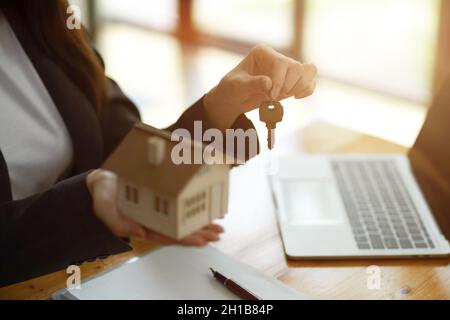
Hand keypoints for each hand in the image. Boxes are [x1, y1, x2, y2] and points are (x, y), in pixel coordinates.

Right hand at [86, 170, 223, 246]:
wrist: (103, 179)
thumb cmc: (104, 193)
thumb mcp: (104, 207)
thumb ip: (117, 222)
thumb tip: (140, 234)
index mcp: (141, 225)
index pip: (166, 235)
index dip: (184, 239)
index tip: (201, 240)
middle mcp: (152, 219)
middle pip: (179, 229)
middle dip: (199, 232)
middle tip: (217, 233)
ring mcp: (158, 209)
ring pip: (182, 219)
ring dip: (201, 224)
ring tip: (218, 226)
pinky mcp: (161, 198)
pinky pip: (180, 206)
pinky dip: (194, 208)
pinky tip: (207, 210)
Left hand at [204, 44, 316, 129]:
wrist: (234, 99)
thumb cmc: (232, 89)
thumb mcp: (236, 87)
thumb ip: (252, 84)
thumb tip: (269, 83)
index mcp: (262, 52)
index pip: (281, 63)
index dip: (280, 81)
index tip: (270, 95)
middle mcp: (277, 57)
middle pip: (297, 68)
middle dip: (289, 86)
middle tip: (273, 97)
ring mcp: (286, 69)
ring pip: (308, 72)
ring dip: (299, 87)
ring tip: (284, 97)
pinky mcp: (291, 81)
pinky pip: (309, 82)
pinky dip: (306, 91)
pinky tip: (295, 98)